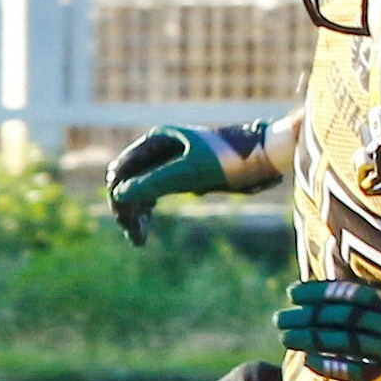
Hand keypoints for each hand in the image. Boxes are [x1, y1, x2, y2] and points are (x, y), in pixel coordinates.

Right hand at [103, 123, 249, 244]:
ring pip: (138, 191)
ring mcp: (168, 163)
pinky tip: (144, 232)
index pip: (122, 170)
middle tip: (134, 236)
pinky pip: (152, 195)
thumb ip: (154, 181)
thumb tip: (119, 194)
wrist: (262, 156)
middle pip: (127, 181)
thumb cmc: (228, 160)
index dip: (119, 195)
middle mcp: (157, 150)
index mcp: (156, 141)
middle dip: (126, 208)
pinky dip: (147, 213)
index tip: (125, 221)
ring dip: (135, 214)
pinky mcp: (179, 176)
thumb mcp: (189, 172)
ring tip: (138, 240)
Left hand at [276, 276, 380, 380]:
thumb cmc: (366, 333)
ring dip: (314, 339)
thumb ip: (333, 302)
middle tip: (279, 319)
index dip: (322, 292)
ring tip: (285, 337)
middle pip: (348, 317)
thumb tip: (294, 290)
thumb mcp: (357, 313)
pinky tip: (307, 360)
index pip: (354, 293)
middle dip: (311, 316)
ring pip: (350, 342)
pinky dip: (330, 365)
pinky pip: (355, 370)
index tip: (291, 293)